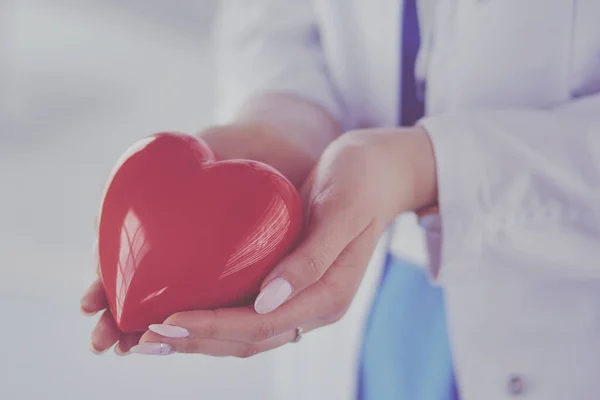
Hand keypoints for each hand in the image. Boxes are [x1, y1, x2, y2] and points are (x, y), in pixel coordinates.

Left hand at [119, 127, 436, 356]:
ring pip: (243, 334)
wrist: (377, 170)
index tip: (168, 321)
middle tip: (143, 337)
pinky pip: (245, 312)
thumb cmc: (361, 182)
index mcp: (329, 296)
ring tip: (150, 335)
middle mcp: (312, 306)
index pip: (262, 325)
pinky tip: (181, 309)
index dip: (213, 328)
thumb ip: (311, 260)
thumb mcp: (342, 211)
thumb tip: (266, 302)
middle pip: (247, 339)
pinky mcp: (286, 282)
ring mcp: (299, 297)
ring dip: (198, 338)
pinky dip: (212, 317)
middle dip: (195, 341)